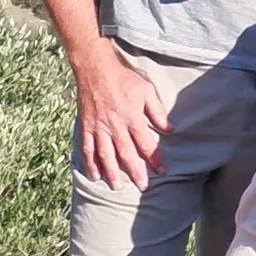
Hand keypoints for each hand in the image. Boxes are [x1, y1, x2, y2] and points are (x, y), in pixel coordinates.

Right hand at [72, 45, 169, 189]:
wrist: (95, 68)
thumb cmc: (123, 78)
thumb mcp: (146, 90)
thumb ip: (157, 111)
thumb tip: (169, 128)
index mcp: (131, 117)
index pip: (145, 144)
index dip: (154, 159)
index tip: (162, 171)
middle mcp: (115, 126)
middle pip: (126, 154)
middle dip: (135, 172)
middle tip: (143, 187)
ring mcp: (99, 127)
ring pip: (106, 155)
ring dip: (112, 173)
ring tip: (118, 187)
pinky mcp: (87, 126)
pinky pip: (88, 148)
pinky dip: (91, 163)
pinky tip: (95, 175)